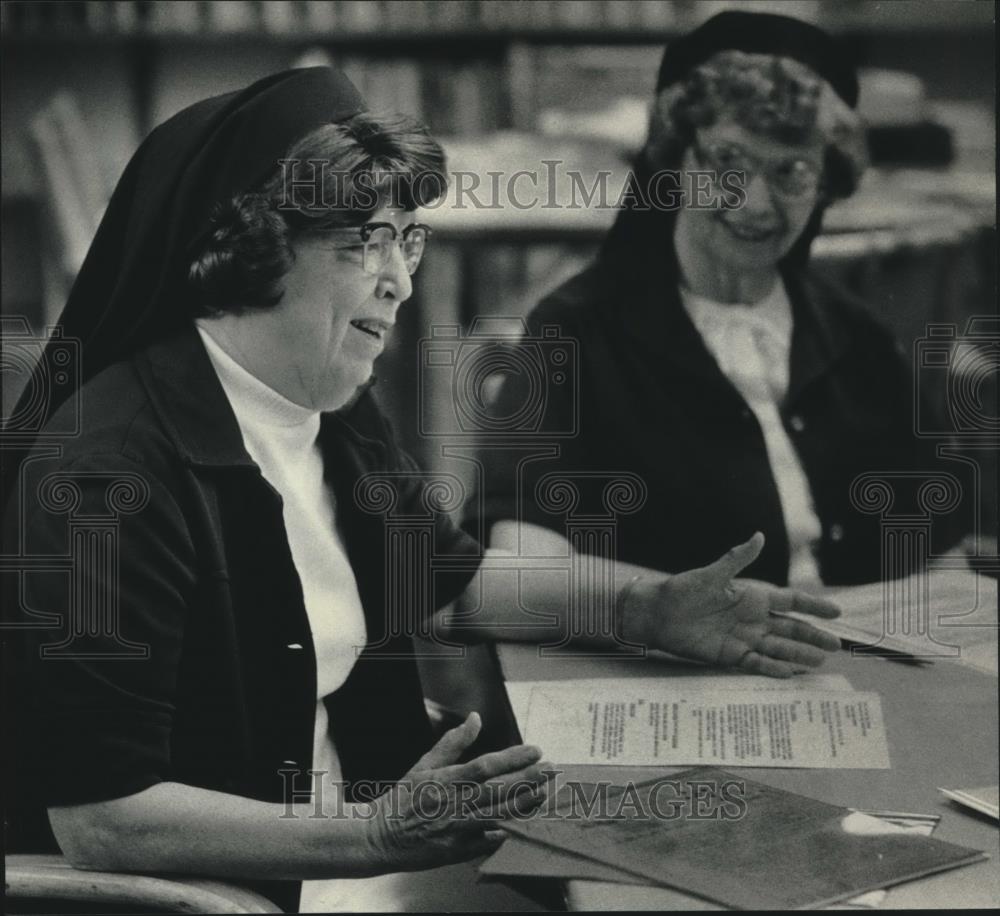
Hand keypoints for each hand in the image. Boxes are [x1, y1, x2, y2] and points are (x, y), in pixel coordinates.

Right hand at [364, 712, 547, 871]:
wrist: (380, 836)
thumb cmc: (404, 798)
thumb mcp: (425, 764)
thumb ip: (453, 742)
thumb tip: (475, 718)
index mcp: (448, 780)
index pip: (487, 765)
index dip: (513, 758)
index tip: (535, 750)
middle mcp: (455, 803)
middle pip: (498, 790)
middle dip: (528, 779)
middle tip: (552, 770)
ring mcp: (457, 829)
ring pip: (497, 815)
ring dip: (524, 805)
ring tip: (545, 794)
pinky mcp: (456, 850)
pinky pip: (486, 843)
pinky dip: (504, 835)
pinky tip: (523, 827)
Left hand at [623, 532, 841, 677]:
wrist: (658, 614)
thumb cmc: (682, 590)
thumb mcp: (712, 574)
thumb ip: (738, 558)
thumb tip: (759, 536)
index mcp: (751, 596)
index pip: (790, 600)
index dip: (813, 606)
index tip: (836, 612)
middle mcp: (752, 618)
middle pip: (790, 628)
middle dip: (813, 636)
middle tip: (837, 646)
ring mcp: (743, 638)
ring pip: (778, 648)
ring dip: (798, 654)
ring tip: (820, 662)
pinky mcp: (729, 655)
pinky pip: (755, 663)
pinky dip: (772, 668)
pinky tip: (790, 674)